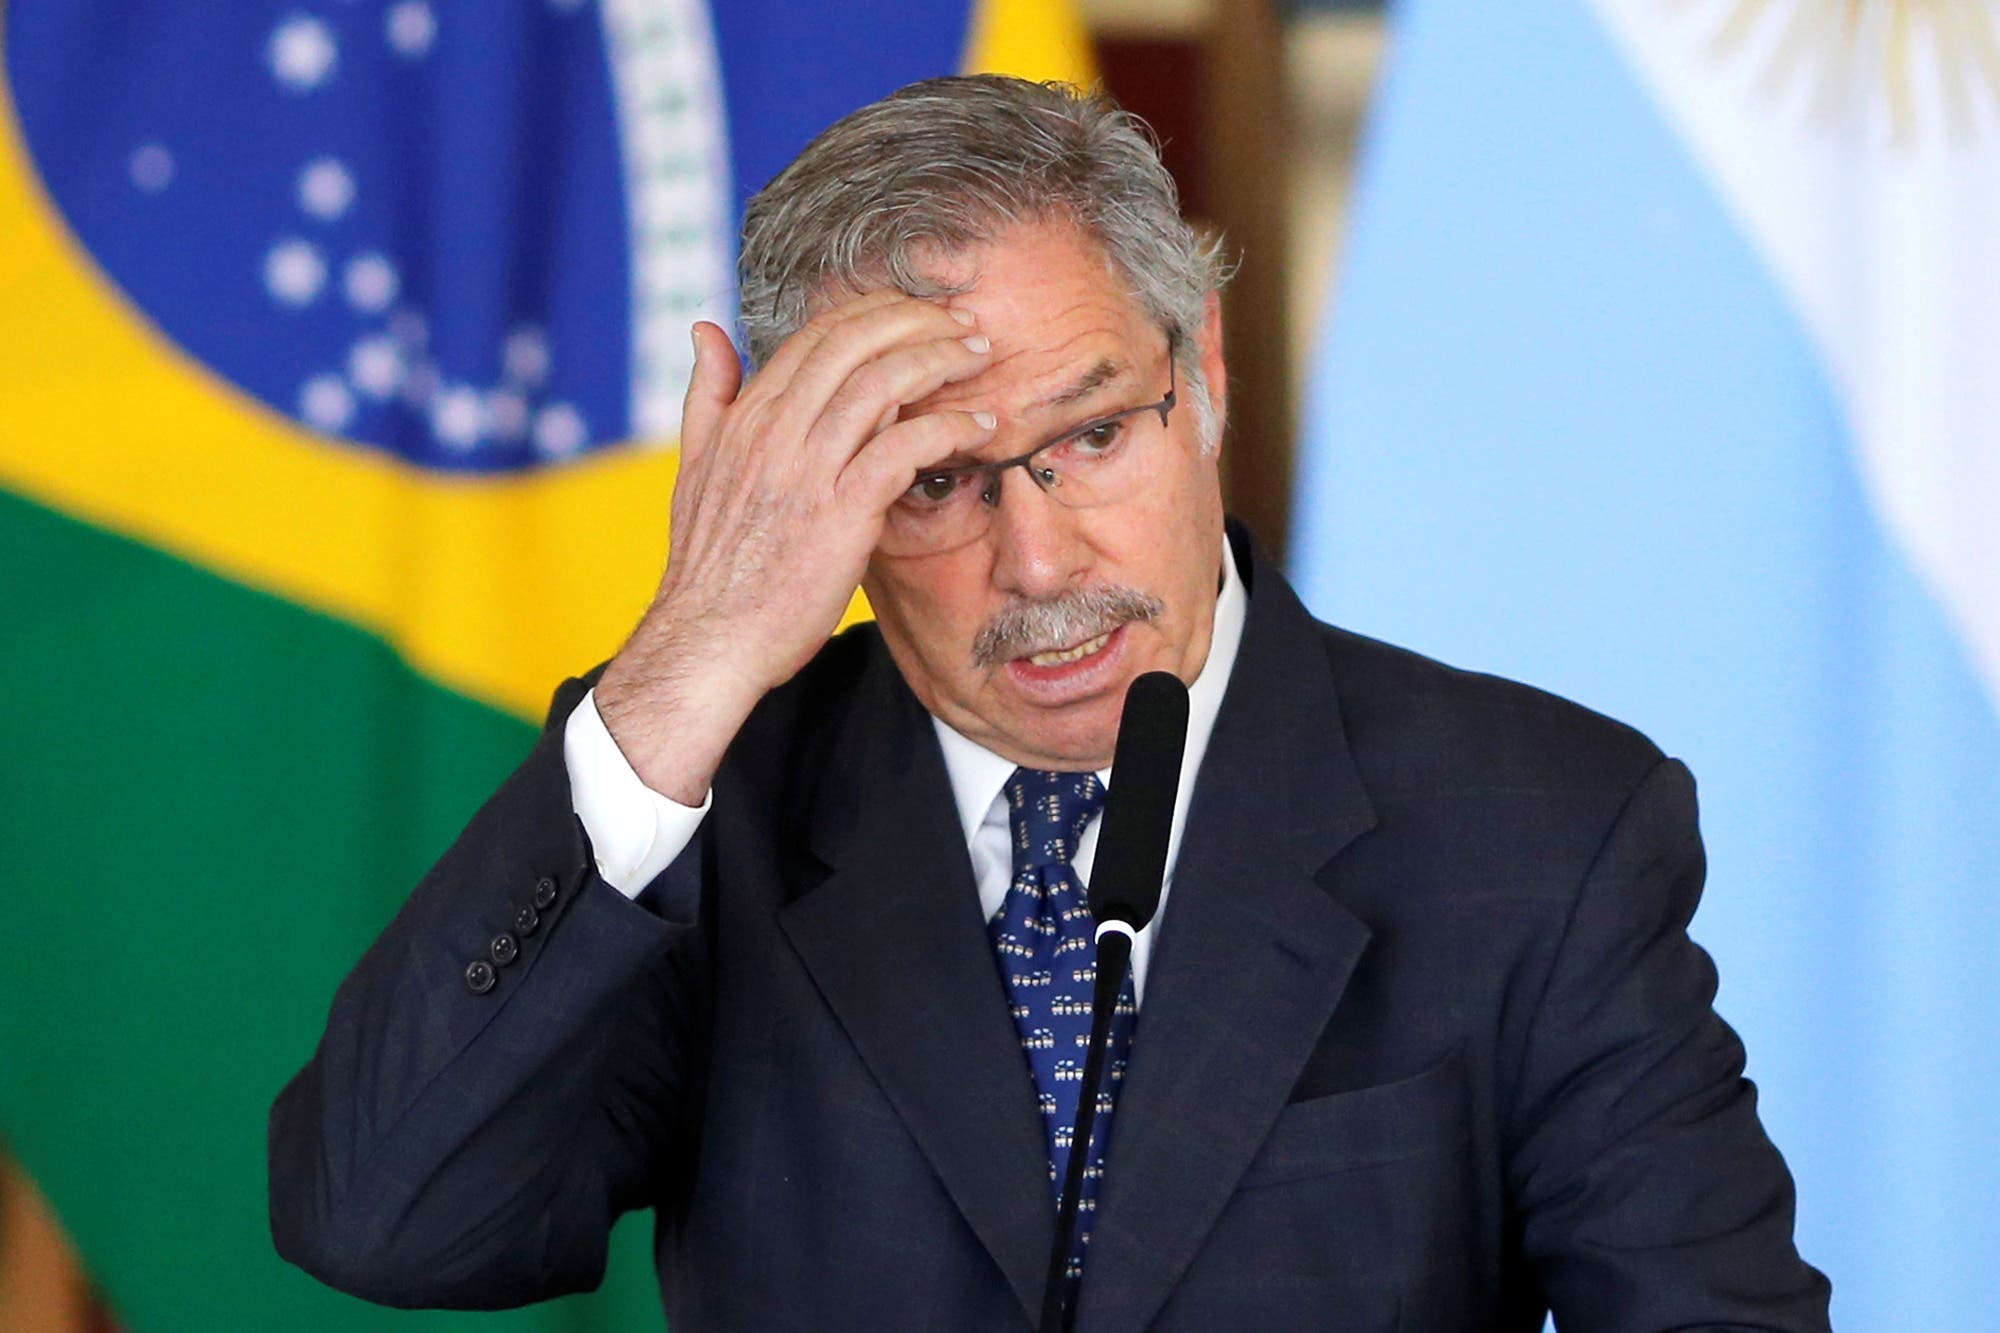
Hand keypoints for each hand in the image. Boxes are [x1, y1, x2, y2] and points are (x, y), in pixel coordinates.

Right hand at [595, 291, 997, 800]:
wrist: (709, 639)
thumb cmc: (710, 566)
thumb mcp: (695, 466)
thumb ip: (707, 396)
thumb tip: (706, 330)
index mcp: (746, 416)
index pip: (818, 334)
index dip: (876, 312)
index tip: (918, 313)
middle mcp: (775, 431)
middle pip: (854, 343)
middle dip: (917, 320)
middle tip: (963, 321)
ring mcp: (807, 469)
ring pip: (882, 382)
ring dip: (941, 359)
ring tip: (980, 355)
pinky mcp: (841, 512)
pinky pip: (904, 447)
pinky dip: (950, 426)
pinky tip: (983, 424)